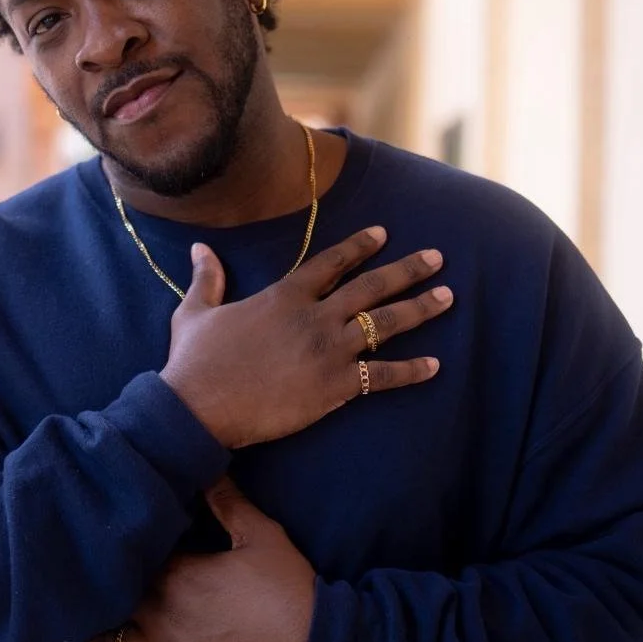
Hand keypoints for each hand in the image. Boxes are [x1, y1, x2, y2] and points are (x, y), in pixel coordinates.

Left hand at [87, 478, 314, 641]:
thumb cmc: (286, 586)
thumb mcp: (260, 534)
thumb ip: (227, 502)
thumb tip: (204, 468)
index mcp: (176, 573)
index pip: (134, 558)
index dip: (125, 550)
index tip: (116, 541)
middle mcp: (159, 612)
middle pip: (116, 599)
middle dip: (105, 590)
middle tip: (91, 581)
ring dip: (98, 632)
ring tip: (83, 623)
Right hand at [160, 228, 451, 447]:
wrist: (199, 407)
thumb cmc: (194, 363)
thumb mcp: (195, 312)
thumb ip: (207, 278)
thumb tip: (200, 247)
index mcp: (285, 295)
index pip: (331, 262)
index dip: (359, 246)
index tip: (383, 233)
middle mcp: (315, 317)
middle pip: (371, 287)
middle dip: (408, 270)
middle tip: (437, 259)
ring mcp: (329, 351)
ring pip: (385, 324)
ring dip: (420, 309)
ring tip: (448, 297)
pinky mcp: (334, 387)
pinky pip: (382, 377)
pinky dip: (410, 371)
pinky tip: (434, 366)